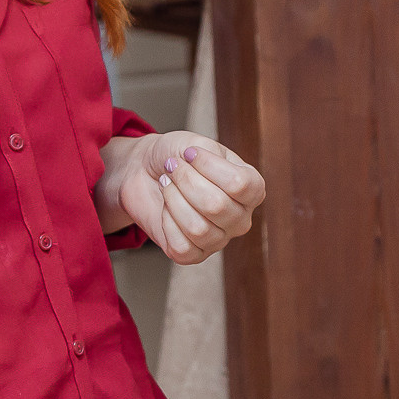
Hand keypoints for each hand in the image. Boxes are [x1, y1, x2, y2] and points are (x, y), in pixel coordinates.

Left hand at [99, 131, 265, 263]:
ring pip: (198, 228)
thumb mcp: (195, 143)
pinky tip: (165, 209)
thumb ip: (206, 153)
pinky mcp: (194, 255)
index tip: (189, 153)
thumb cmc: (177, 158)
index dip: (209, 165)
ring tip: (166, 185)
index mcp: (251, 189)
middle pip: (216, 205)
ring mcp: (219, 239)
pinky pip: (182, 246)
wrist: (147, 172)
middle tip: (172, 167)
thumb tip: (198, 168)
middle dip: (185, 180)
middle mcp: (240, 218)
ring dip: (173, 199)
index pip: (240, 184)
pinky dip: (166, 222)